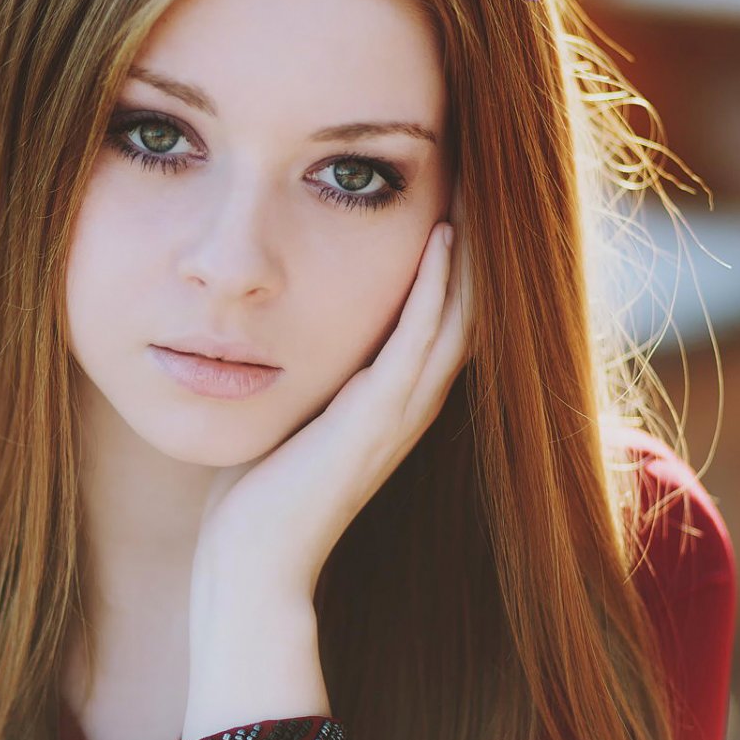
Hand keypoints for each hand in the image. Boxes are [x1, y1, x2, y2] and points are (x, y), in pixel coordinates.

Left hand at [190, 215, 473, 612]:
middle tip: (486, 175)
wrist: (253, 564)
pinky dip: (435, 289)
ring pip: (459, 317)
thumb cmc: (260, 497)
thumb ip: (310, 378)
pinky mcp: (375, 419)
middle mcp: (411, 405)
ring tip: (478, 189)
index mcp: (394, 403)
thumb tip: (283, 331)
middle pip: (470, 309)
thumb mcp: (295, 416)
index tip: (459, 195)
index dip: (462, 261)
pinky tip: (443, 240)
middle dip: (480, 244)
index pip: (448, 319)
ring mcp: (399, 413)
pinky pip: (418, 341)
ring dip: (471, 252)